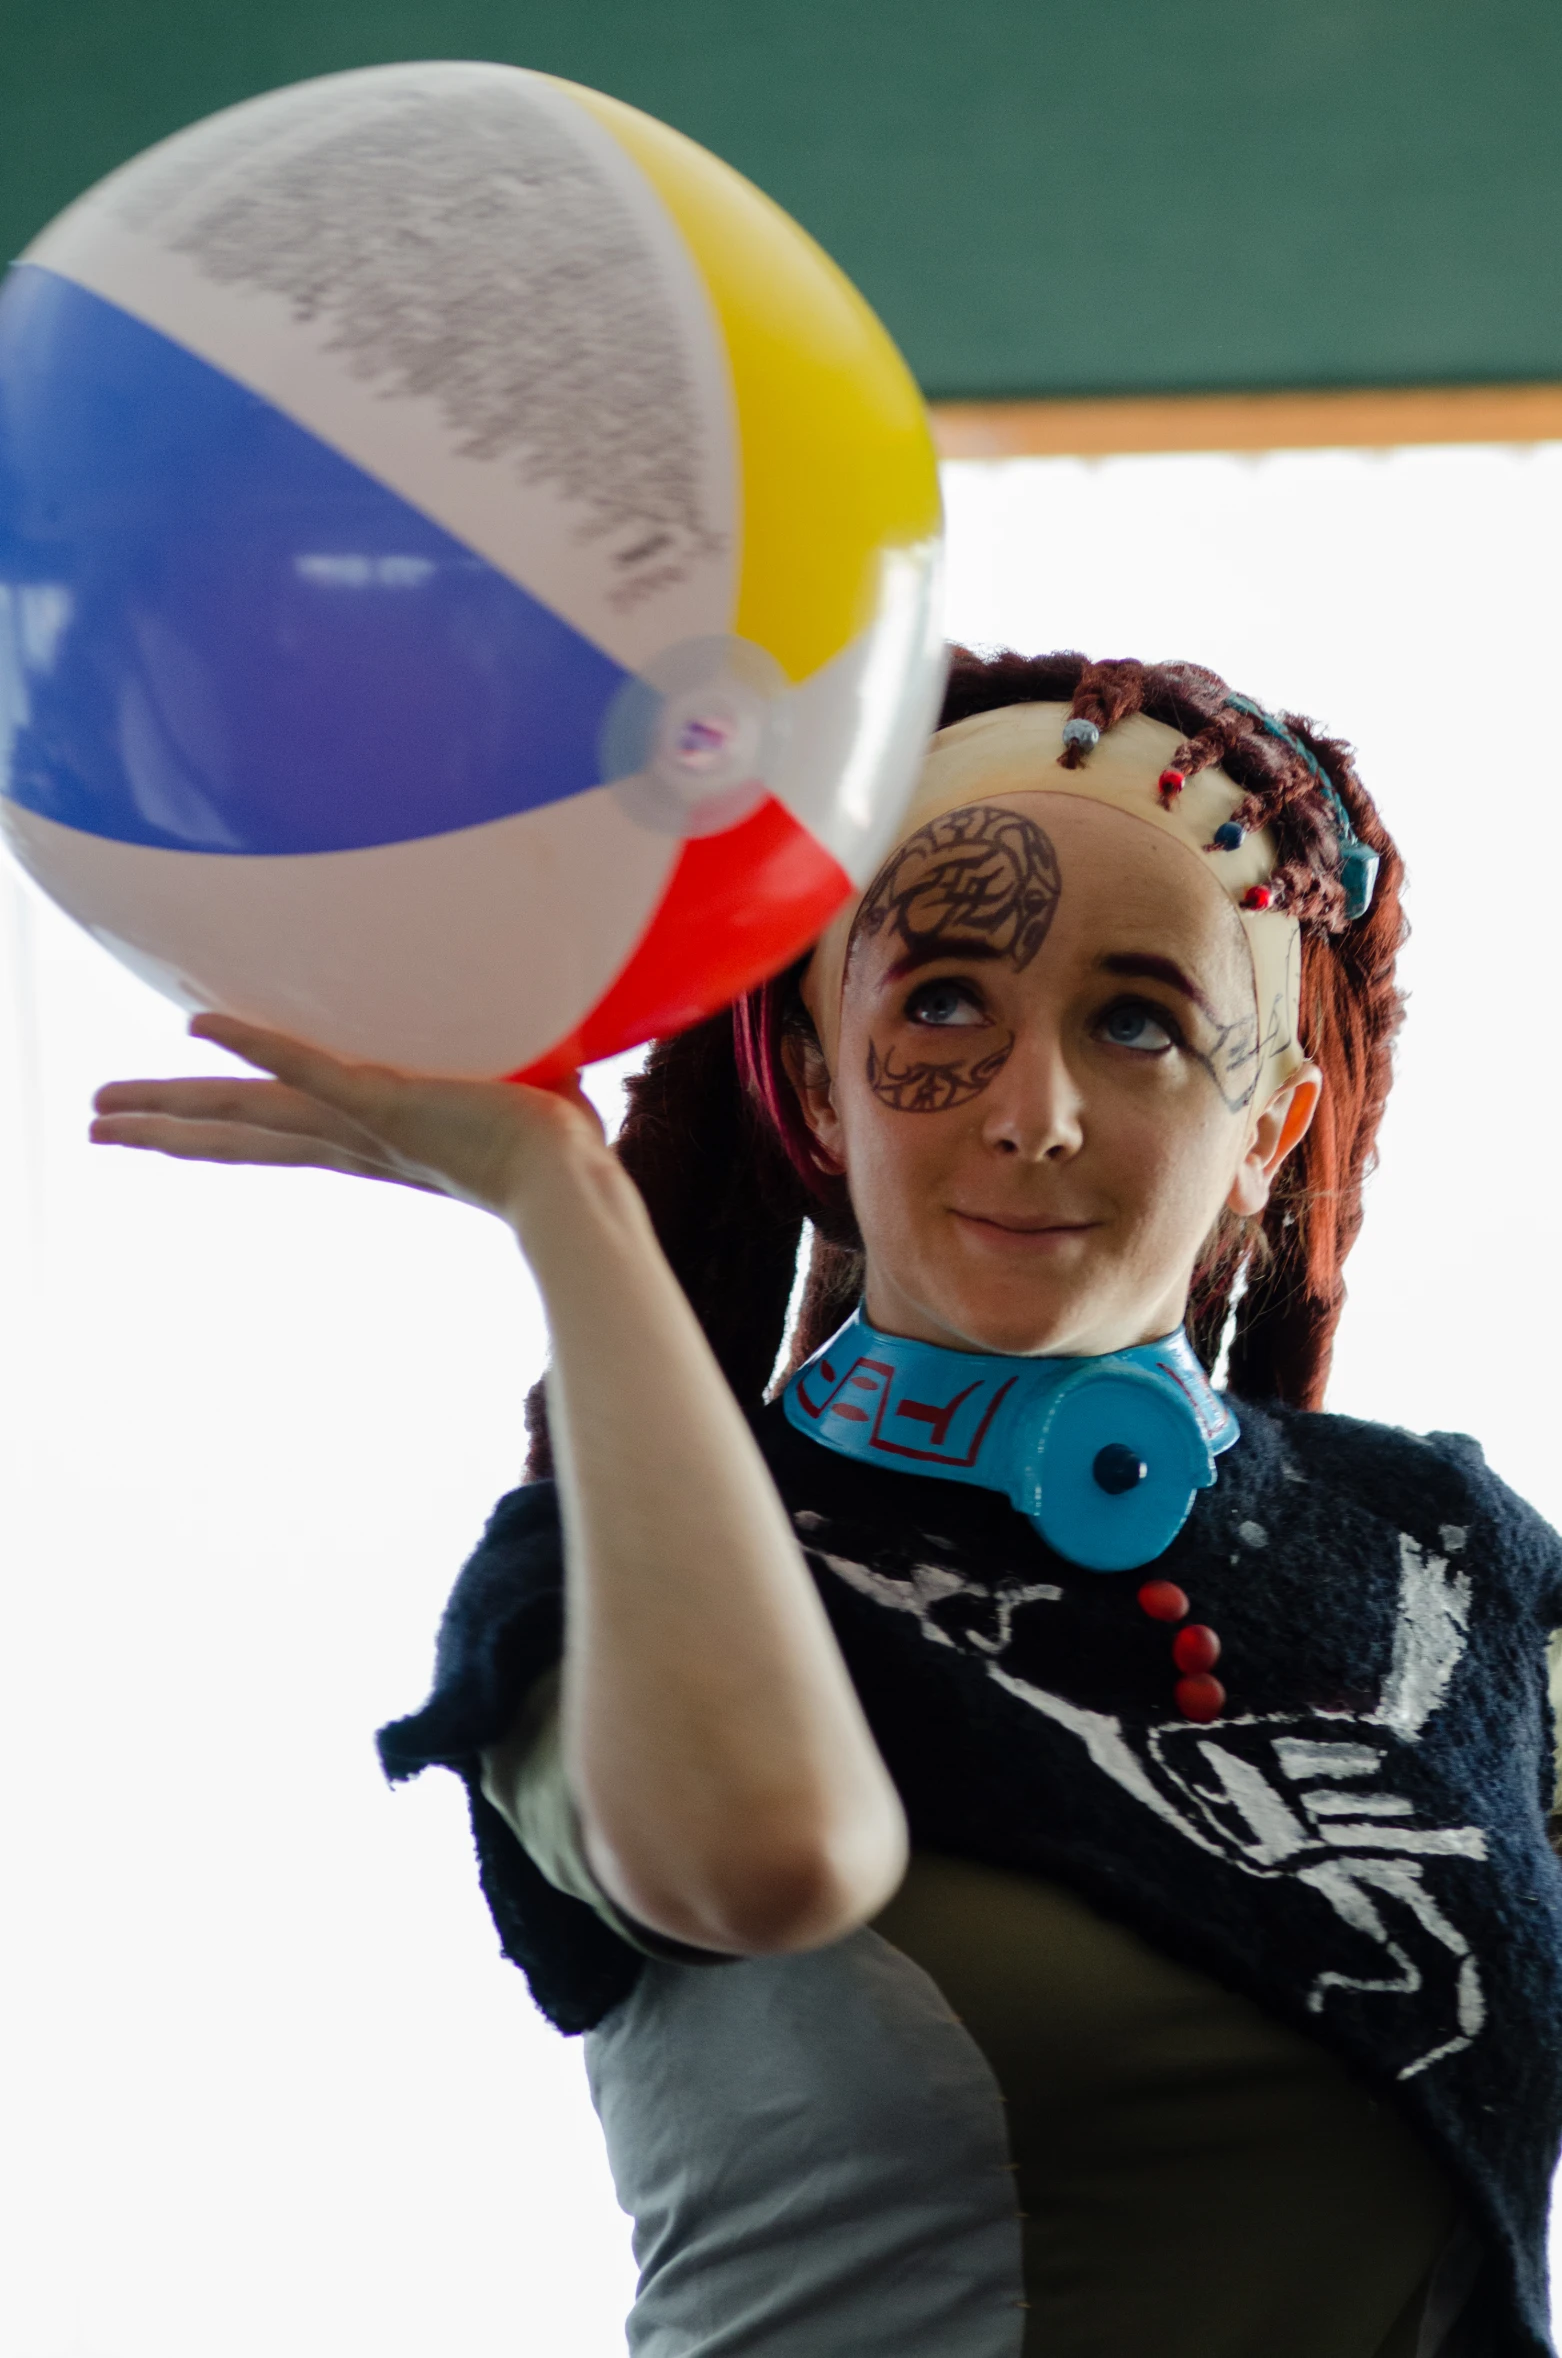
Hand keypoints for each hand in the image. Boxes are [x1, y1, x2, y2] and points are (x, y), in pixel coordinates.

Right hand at [90, 1013, 607, 1224]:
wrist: (572, 1182)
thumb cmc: (560, 1150)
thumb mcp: (509, 1108)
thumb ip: (497, 1082)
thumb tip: (537, 1057)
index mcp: (372, 1145)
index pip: (278, 1137)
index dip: (218, 1134)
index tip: (170, 1135)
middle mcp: (352, 1143)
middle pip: (239, 1135)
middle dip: (166, 1130)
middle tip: (95, 1125)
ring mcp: (360, 1125)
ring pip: (247, 1110)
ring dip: (174, 1104)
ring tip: (103, 1109)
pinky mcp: (382, 1101)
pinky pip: (307, 1067)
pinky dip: (256, 1042)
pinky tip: (199, 1025)